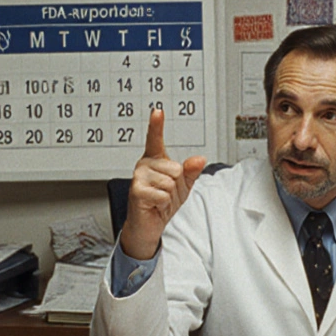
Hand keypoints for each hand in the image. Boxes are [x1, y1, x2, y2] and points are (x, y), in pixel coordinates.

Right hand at [120, 109, 206, 258]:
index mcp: (155, 160)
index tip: (157, 111)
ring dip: (170, 196)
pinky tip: (154, 205)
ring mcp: (139, 177)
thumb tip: (199, 159)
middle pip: (176, 169)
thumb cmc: (163, 202)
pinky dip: (163, 204)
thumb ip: (191, 171)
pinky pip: (163, 194)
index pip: (155, 139)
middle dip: (177, 186)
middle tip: (165, 193)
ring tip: (159, 199)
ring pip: (170, 182)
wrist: (149, 225)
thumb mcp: (183, 186)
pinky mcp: (137, 190)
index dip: (156, 125)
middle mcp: (145, 165)